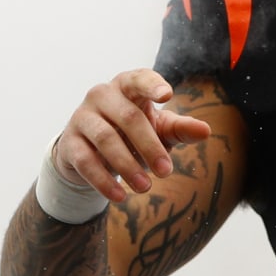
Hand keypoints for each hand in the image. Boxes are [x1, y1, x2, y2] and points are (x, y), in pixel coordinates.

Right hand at [54, 69, 213, 201]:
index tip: (167, 96)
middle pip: (129, 117)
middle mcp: (102, 95)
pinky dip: (103, 180)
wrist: (91, 150)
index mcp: (127, 86)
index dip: (152, 85)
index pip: (140, 78)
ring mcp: (82, 116)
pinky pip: (85, 161)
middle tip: (166, 172)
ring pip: (106, 139)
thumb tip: (206, 131)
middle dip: (150, 146)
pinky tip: (120, 196)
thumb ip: (181, 128)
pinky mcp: (69, 141)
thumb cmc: (134, 132)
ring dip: (127, 166)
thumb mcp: (160, 129)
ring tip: (146, 188)